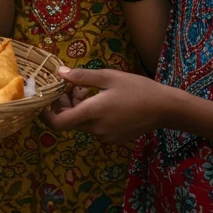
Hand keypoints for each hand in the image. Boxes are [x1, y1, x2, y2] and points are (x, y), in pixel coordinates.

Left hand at [41, 66, 173, 144]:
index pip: (58, 123)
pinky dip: (92, 115)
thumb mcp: (109, 77)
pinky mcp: (114, 139)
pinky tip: (103, 101)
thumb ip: (81, 77)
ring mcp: (106, 137)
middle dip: (66, 104)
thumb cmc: (138, 89)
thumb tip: (59, 73)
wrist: (165, 108)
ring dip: (79, 108)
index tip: (47, 100)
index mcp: (93, 113)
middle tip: (74, 86)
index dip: (47, 114)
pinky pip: (95, 128)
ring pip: (82, 124)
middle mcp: (96, 129)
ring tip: (91, 90)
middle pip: (69, 121)